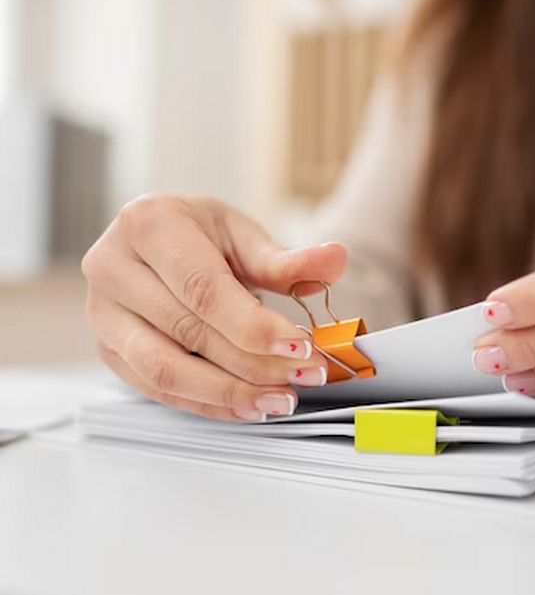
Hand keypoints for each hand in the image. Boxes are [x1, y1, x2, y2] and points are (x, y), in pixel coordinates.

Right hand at [83, 194, 346, 420]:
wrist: (160, 244)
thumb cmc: (200, 235)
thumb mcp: (243, 235)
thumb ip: (287, 259)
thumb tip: (334, 260)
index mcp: (148, 224)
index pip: (203, 288)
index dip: (254, 326)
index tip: (301, 347)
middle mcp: (113, 267)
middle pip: (188, 331)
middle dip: (254, 363)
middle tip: (305, 375)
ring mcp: (103, 312)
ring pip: (165, 370)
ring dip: (229, 392)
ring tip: (280, 399)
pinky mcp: (108, 349)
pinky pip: (157, 389)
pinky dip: (208, 404)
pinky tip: (249, 406)